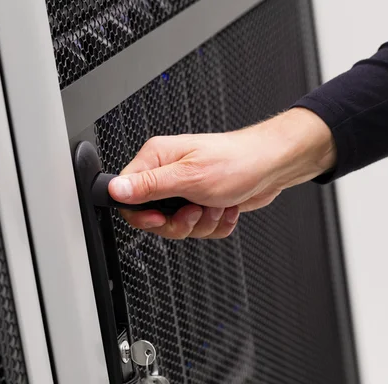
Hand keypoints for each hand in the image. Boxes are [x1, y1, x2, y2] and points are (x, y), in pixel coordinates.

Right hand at [108, 108, 335, 238]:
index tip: (162, 216)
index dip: (143, 214)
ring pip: (179, 226)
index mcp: (157, 159)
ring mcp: (185, 190)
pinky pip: (199, 228)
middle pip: (153, 217)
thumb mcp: (187, 177)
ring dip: (202, 223)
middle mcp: (168, 174)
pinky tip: (225, 207)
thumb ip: (149, 186)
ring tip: (216, 204)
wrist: (272, 167)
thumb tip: (115, 189)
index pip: (127, 195)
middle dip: (180, 222)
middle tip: (195, 210)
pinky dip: (215, 224)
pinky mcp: (202, 203)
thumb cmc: (236, 161)